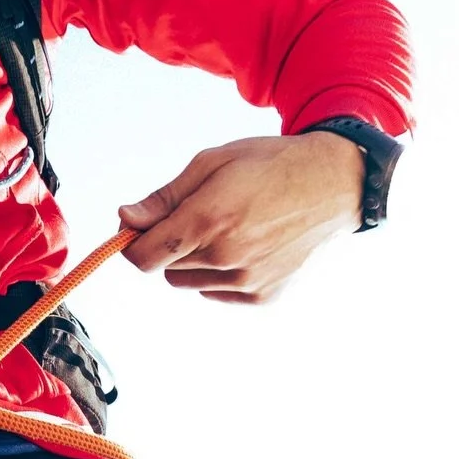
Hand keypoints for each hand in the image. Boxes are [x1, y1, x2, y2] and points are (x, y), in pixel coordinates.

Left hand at [118, 132, 364, 302]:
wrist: (332, 184)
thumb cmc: (268, 165)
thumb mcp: (211, 163)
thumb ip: (164, 198)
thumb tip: (125, 219)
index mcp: (207, 220)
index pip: (143, 257)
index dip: (133, 242)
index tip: (141, 227)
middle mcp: (226, 257)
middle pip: (164, 266)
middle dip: (168, 243)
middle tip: (198, 214)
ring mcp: (247, 280)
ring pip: (187, 281)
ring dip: (192, 260)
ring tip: (225, 227)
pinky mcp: (263, 295)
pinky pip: (216, 291)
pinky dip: (219, 273)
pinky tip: (244, 245)